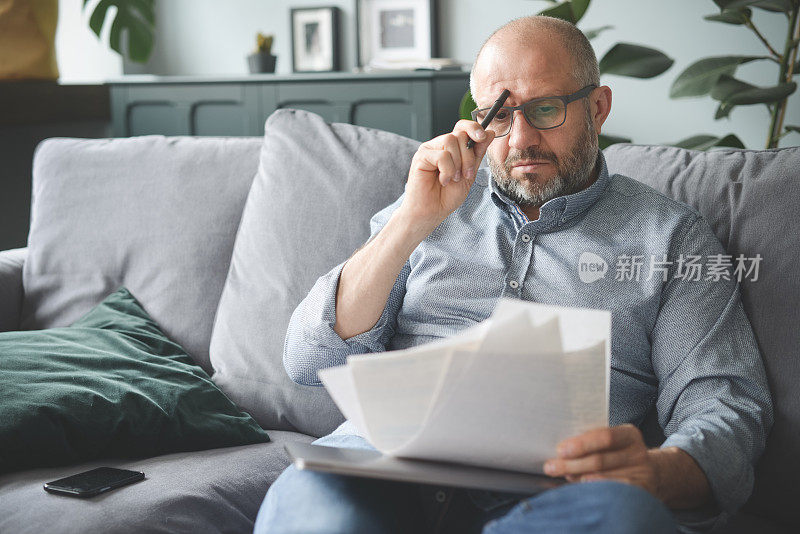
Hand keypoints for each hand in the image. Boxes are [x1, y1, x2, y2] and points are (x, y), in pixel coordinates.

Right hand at [399, 120, 494, 229]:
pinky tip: (443, 180)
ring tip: (453, 179)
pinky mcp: (421, 157)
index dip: (474, 128)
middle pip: (459, 134)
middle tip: (465, 175)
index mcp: (451, 148)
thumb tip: (490, 133)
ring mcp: (429, 150)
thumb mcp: (469, 174)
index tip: (482, 137)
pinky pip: (441, 155)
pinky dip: (447, 170)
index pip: (462, 127)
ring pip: (450, 141)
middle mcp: (439, 146)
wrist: (431, 213)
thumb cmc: (446, 197)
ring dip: (458, 163)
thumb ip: (477, 153)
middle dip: (468, 156)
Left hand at [543, 424, 659, 497]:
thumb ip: (592, 441)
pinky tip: (582, 486)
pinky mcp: (642, 492)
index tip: (560, 450)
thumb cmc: (621, 454)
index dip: (581, 444)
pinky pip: (614, 491)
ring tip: (562, 475)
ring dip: (577, 477)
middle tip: (550, 466)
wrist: (653, 474)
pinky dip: (595, 489)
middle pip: (600, 459)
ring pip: (604, 477)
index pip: (605, 437)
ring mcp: (642, 474)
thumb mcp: (613, 442)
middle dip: (571, 464)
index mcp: (629, 434)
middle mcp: (638, 453)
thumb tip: (561, 451)